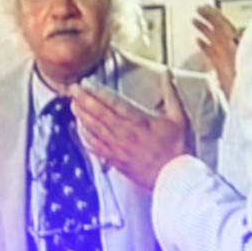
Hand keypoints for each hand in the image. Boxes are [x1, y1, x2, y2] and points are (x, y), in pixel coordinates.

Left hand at [69, 72, 189, 189]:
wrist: (175, 178)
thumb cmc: (177, 148)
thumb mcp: (179, 117)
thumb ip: (171, 93)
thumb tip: (166, 73)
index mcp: (137, 121)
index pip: (112, 102)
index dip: (96, 91)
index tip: (86, 82)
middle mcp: (123, 133)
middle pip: (97, 113)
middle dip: (83, 100)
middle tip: (72, 89)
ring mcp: (117, 148)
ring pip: (93, 129)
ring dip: (81, 116)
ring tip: (72, 105)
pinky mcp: (115, 160)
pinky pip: (95, 147)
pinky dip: (85, 137)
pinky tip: (79, 130)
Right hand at [192, 5, 238, 97]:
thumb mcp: (241, 64)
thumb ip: (233, 48)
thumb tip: (226, 35)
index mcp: (238, 47)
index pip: (223, 26)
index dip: (213, 15)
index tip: (203, 8)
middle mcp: (234, 51)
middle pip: (219, 30)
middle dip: (208, 19)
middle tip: (197, 10)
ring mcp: (229, 60)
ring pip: (215, 40)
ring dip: (205, 29)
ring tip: (195, 22)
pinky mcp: (225, 71)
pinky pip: (213, 53)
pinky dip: (205, 45)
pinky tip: (199, 41)